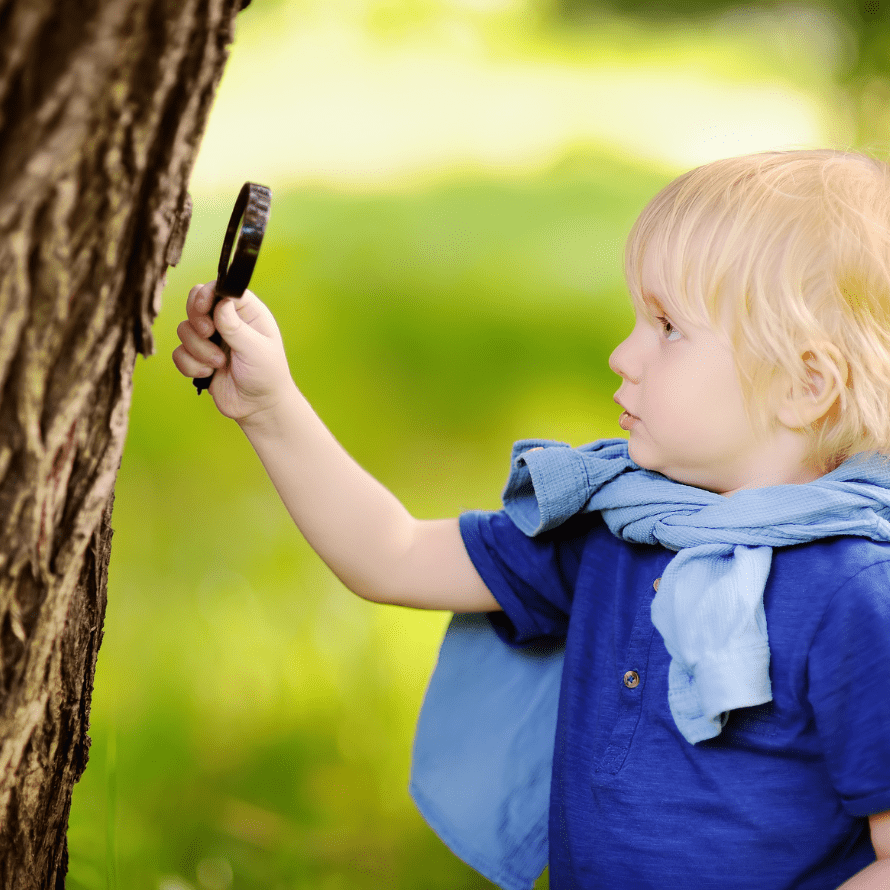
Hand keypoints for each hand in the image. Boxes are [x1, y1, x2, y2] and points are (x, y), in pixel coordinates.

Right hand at [172, 282, 294, 421]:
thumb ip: (236, 327)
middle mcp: (226, 322)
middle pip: (195, 304)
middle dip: (197, 320)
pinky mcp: (198, 358)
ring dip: (199, 349)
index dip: (207, 294)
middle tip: (209, 334)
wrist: (258, 407)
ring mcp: (210, 339)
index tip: (202, 307)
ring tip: (219, 364)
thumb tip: (222, 302)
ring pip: (184, 330)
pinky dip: (191, 365)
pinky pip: (179, 353)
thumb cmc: (267, 375)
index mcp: (246, 313)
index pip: (220, 289)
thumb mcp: (256, 350)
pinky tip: (208, 374)